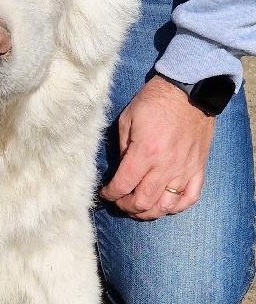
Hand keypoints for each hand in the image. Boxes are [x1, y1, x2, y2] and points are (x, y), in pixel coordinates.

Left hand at [100, 76, 214, 219]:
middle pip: (142, 202)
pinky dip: (176, 207)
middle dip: (126, 207)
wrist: (190, 91)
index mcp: (145, 152)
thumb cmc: (155, 102)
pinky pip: (189, 198)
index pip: (122, 186)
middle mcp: (165, 166)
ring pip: (165, 206)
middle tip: (119, 201)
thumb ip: (123, 148)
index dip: (110, 194)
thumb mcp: (128, 119)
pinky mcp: (198, 169)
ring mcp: (184, 170)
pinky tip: (165, 204)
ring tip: (139, 207)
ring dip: (148, 212)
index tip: (105, 193)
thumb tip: (121, 170)